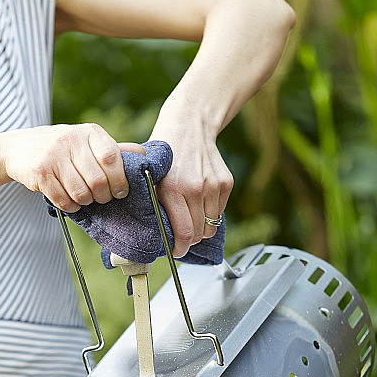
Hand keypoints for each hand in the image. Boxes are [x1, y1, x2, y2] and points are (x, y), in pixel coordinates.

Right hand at [0, 123, 144, 211]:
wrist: (17, 148)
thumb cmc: (61, 148)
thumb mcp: (87, 142)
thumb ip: (114, 150)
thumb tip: (146, 157)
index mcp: (89, 132)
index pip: (113, 158)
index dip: (120, 180)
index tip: (121, 191)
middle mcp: (71, 139)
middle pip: (99, 181)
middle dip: (103, 196)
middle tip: (101, 198)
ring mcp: (53, 155)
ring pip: (82, 194)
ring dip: (85, 202)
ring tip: (83, 197)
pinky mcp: (40, 172)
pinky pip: (64, 200)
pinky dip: (70, 207)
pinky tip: (68, 200)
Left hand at [149, 122, 233, 257]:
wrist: (190, 125)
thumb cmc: (166, 153)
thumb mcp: (150, 178)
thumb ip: (153, 205)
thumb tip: (155, 235)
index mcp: (173, 189)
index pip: (184, 233)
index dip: (180, 248)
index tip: (176, 251)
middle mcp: (196, 188)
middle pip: (199, 233)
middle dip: (190, 241)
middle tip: (181, 238)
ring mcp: (214, 185)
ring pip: (211, 226)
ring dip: (201, 228)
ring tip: (190, 219)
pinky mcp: (226, 182)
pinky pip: (219, 211)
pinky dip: (210, 213)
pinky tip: (200, 201)